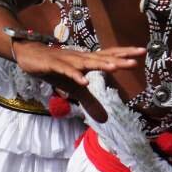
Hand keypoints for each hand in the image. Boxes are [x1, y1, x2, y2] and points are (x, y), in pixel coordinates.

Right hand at [14, 43, 143, 121]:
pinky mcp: (53, 65)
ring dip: (100, 65)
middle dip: (119, 59)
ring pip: (86, 62)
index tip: (143, 51)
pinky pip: (65, 71)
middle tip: (136, 59)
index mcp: (87, 61)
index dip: (125, 53)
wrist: (29, 55)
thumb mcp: (75, 88)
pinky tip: (84, 81)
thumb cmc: (55, 68)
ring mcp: (67, 60)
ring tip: (115, 68)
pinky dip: (74, 75)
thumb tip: (106, 119)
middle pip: (102, 57)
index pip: (109, 55)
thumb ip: (90, 101)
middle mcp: (80, 58)